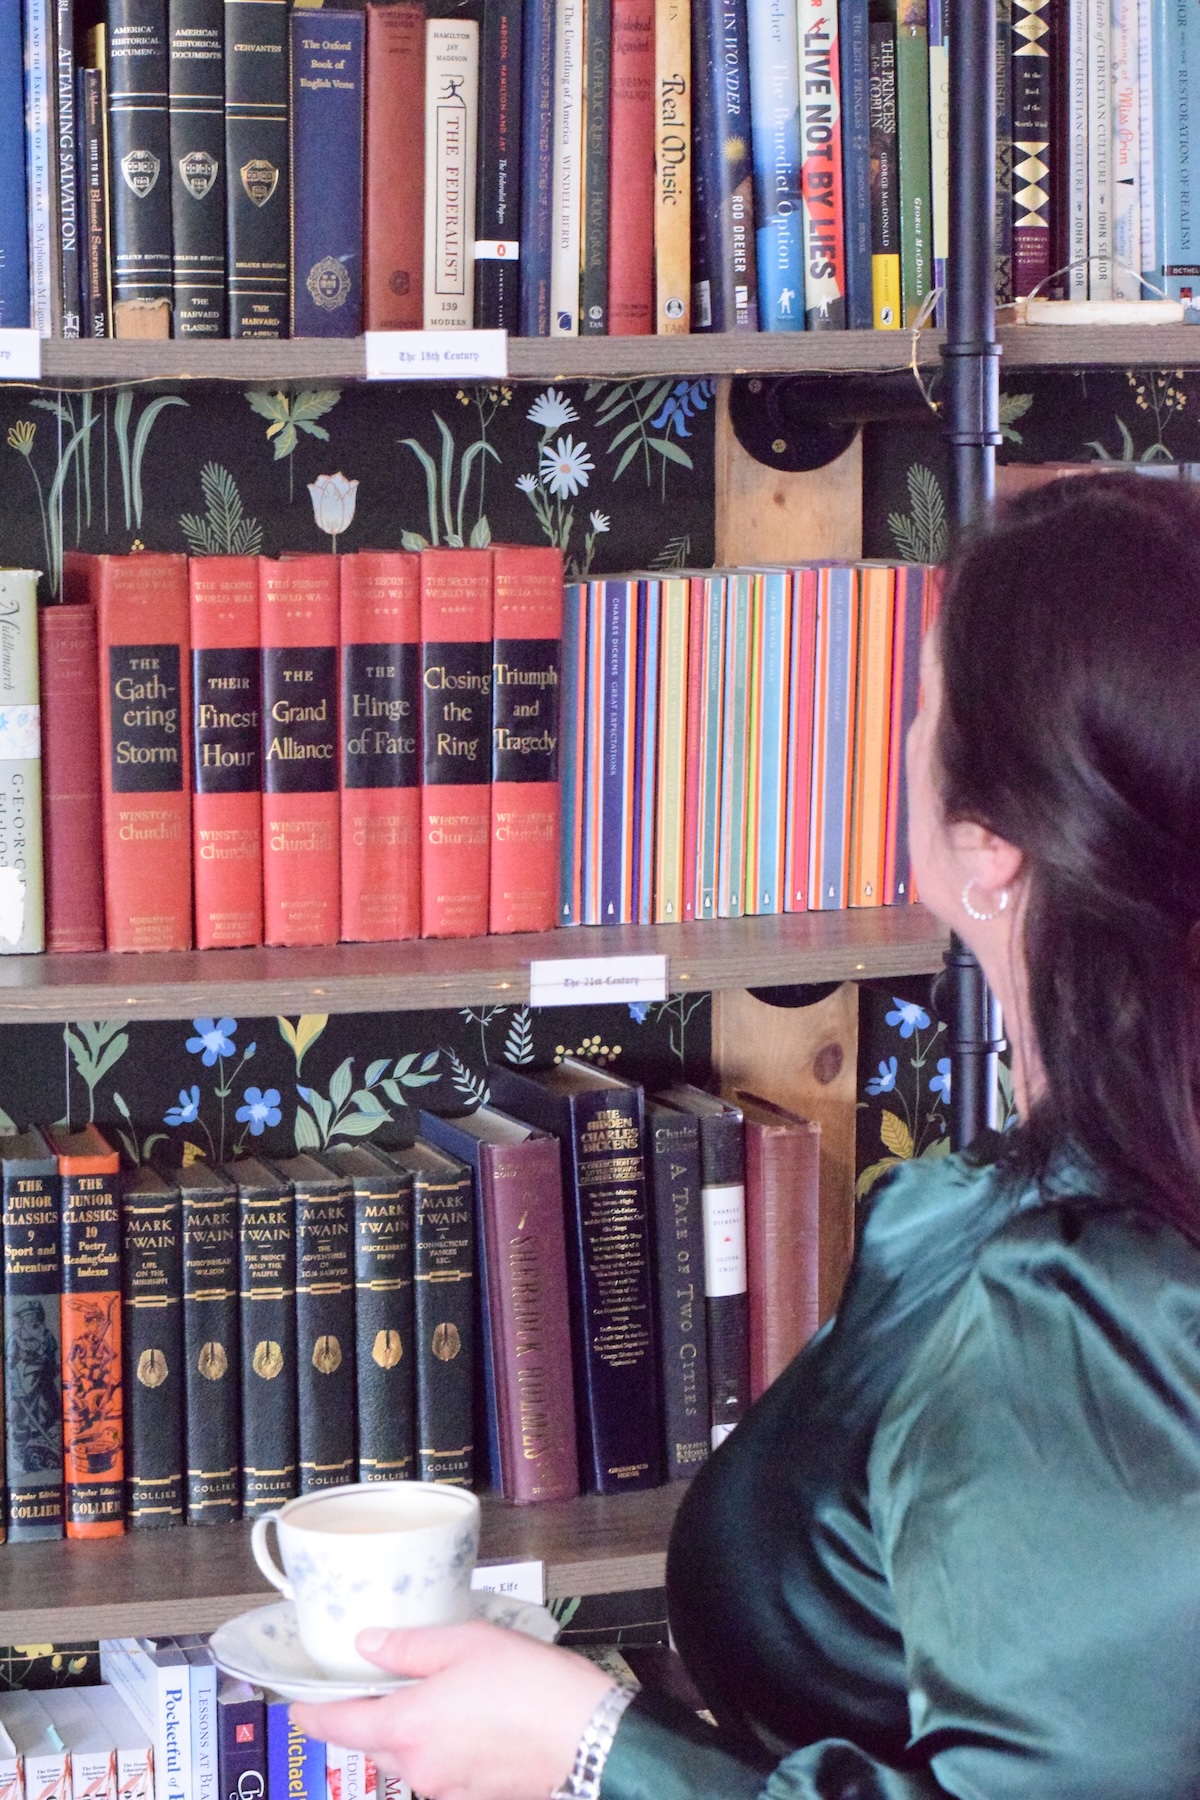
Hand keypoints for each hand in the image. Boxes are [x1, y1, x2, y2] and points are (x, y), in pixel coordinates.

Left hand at [289, 1621, 615, 1799]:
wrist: (586, 1736)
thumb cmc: (529, 1684)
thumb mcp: (465, 1643)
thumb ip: (409, 1646)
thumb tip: (366, 1644)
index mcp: (407, 1725)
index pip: (340, 1726)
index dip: (313, 1717)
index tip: (296, 1708)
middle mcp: (418, 1767)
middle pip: (377, 1743)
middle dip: (380, 1716)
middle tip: (395, 1681)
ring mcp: (446, 1789)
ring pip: (411, 1759)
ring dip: (416, 1731)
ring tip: (449, 1695)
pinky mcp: (474, 1798)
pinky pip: (442, 1773)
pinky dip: (445, 1748)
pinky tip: (475, 1721)